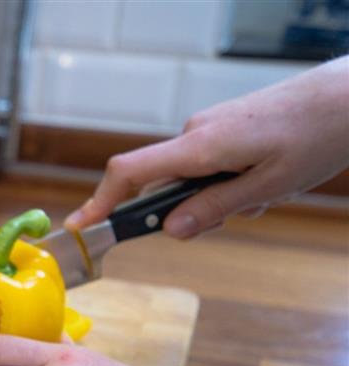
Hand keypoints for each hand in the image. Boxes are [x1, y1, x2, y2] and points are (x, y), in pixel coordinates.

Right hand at [65, 56, 348, 238]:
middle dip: (188, 213)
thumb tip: (170, 231)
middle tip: (234, 217)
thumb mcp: (267, 186)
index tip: (81, 228)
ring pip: (190, 180)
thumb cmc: (315, 136)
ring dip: (219, 199)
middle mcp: (195, 134)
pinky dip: (228, 184)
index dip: (100, 201)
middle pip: (161, 186)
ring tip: (268, 192)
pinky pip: (207, 166)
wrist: (348, 96)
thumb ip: (215, 208)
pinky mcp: (221, 129)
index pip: (130, 173)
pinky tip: (268, 180)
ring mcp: (207, 129)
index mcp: (200, 147)